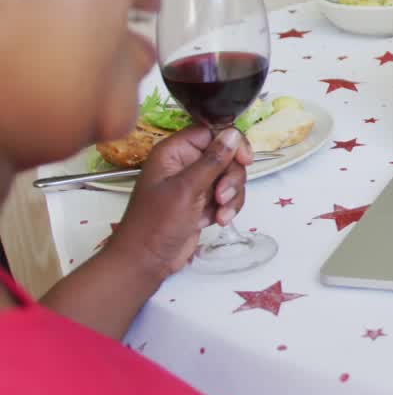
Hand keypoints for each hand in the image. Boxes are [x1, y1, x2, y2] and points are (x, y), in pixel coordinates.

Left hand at [108, 126, 249, 279]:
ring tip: (220, 214)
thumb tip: (233, 133)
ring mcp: (195, 184)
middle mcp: (186, 163)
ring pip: (230, 177)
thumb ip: (213, 160)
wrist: (147, 261)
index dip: (231, 144)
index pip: (212, 133)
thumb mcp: (186, 189)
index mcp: (174, 152)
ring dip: (232, 196)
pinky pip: (228, 196)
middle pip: (226, 156)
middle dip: (231, 178)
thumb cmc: (157, 223)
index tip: (245, 160)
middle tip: (222, 197)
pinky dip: (228, 208)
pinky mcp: (204, 202)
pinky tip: (218, 221)